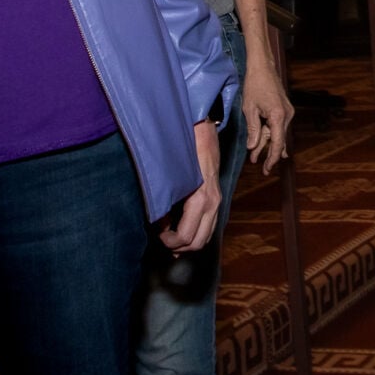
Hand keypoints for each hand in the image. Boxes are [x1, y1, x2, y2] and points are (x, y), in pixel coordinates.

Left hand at [159, 119, 221, 253]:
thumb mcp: (172, 174)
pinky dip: (197, 231)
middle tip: (163, 240)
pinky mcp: (217, 195)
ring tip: (172, 238)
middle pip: (199, 242)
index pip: (187, 236)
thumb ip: (166, 200)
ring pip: (207, 235)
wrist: (203, 127)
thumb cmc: (185, 147)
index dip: (169, 241)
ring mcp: (217, 200)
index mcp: (202, 199)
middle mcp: (213, 203)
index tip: (157, 234)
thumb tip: (158, 220)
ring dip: (190, 242)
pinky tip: (183, 226)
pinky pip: (210, 224)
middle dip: (180, 247)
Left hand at [241, 62, 294, 172]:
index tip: (267, 169)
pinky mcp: (284, 109)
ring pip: (276, 133)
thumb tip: (253, 147)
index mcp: (278, 116)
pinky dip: (269, 134)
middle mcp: (287, 115)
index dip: (271, 157)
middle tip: (263, 169)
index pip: (277, 142)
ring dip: (266, 144)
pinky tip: (265, 144)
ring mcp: (287, 112)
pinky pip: (277, 126)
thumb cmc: (254, 84)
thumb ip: (253, 129)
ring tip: (256, 158)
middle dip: (268, 154)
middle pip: (278, 140)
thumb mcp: (249, 108)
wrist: (262, 66)